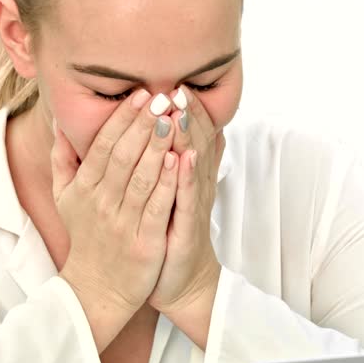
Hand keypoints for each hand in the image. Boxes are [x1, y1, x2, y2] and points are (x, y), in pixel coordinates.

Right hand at [51, 89, 179, 315]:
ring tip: (172, 120)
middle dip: (143, 124)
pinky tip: (179, 160)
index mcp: (84, 189)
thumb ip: (62, 159)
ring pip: (142, 178)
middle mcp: (101, 203)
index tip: (140, 94)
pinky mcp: (144, 244)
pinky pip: (158, 208)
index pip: (104, 146)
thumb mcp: (64, 199)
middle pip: (124, 156)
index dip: (122, 119)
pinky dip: (168, 184)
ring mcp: (123, 224)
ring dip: (157, 147)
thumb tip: (60, 122)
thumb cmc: (86, 237)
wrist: (95, 290)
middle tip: (161, 96)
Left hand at [146, 84, 225, 313]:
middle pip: (195, 142)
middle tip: (180, 86)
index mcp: (186, 175)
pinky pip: (186, 200)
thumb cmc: (169, 233)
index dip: (185, 109)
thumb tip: (170, 130)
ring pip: (192, 166)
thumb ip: (168, 161)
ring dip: (188, 139)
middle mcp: (194, 185)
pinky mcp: (186, 228)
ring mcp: (192, 206)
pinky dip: (185, 178)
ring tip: (180, 112)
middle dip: (187, 114)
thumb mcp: (170, 193)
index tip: (175, 80)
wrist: (182, 281)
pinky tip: (183, 159)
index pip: (189, 133)